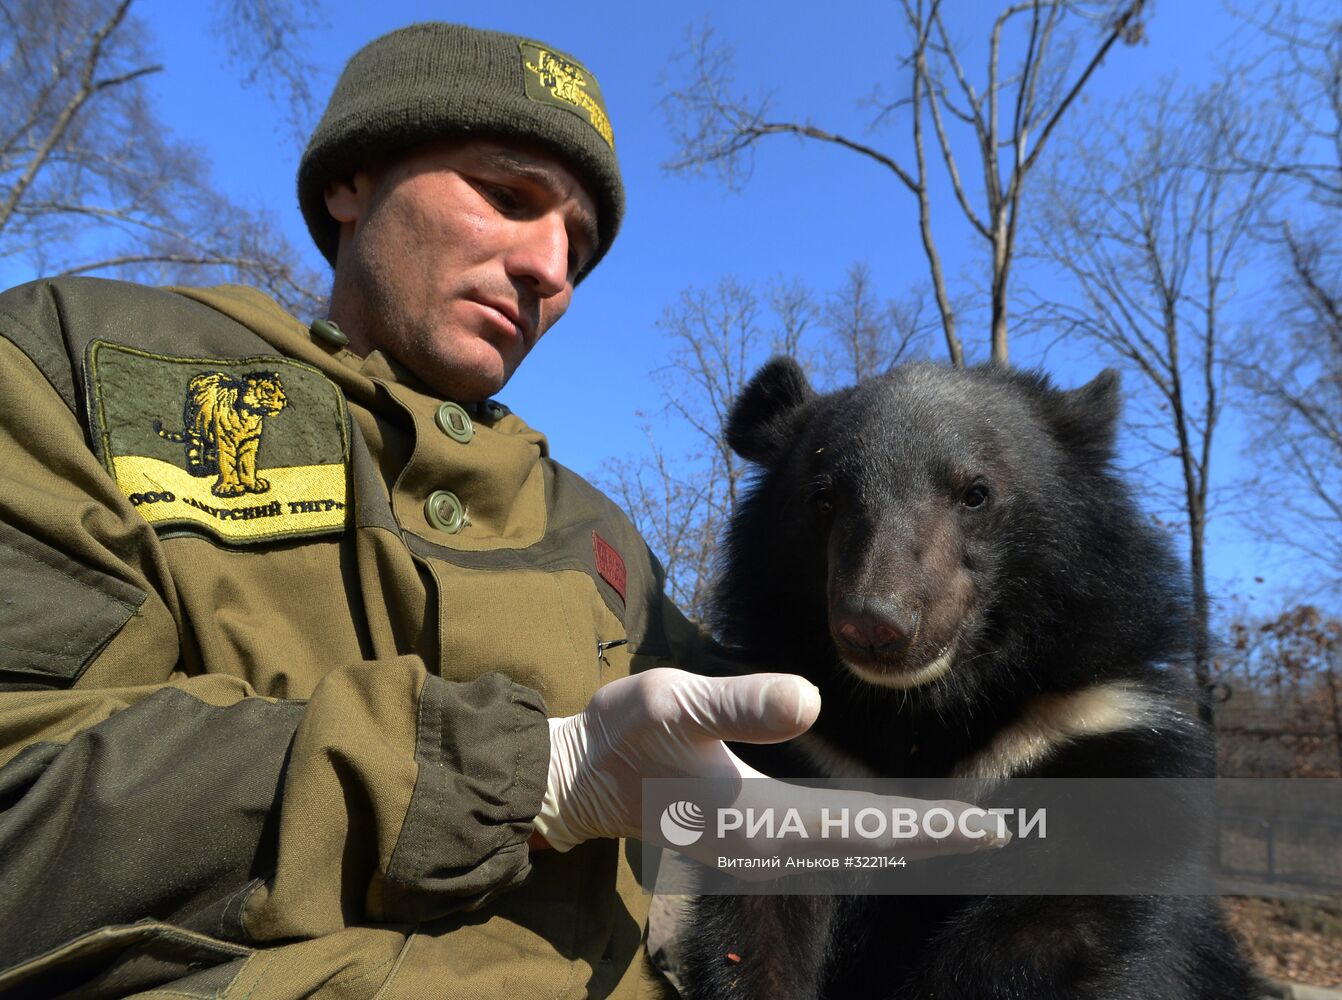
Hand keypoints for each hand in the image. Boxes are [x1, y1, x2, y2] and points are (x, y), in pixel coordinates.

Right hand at [531, 668, 1006, 869]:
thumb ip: (738, 704)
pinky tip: (891, 827)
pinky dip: (870, 836)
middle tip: (999, 833)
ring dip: (905, 840)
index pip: (862, 828)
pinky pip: (828, 844)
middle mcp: (766, 848)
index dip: (926, 827)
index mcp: (757, 819)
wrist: (580, 779)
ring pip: (850, 851)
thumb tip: (808, 701)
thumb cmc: (623, 734)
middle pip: (867, 846)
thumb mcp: (672, 703)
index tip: (984, 829)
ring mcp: (757, 850)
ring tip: (959, 831)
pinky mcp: (750, 839)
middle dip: (931, 839)